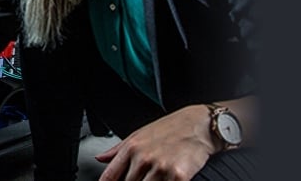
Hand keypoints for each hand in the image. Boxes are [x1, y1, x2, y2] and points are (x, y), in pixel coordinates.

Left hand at [95, 105, 216, 180]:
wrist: (200, 124)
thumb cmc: (171, 129)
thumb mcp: (140, 134)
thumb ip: (118, 150)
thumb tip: (99, 159)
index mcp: (131, 148)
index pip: (110, 176)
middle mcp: (143, 159)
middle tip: (141, 178)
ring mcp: (161, 168)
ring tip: (154, 178)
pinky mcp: (179, 176)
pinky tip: (167, 180)